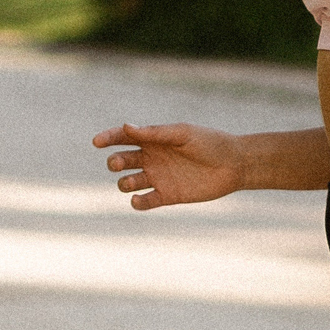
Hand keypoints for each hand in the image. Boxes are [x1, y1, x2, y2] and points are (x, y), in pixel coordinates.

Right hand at [92, 122, 243, 209]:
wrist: (233, 165)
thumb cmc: (209, 143)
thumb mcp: (182, 134)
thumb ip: (155, 133)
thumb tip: (126, 126)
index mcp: (153, 139)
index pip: (123, 138)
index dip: (107, 139)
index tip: (97, 142)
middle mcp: (151, 158)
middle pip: (121, 161)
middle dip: (115, 162)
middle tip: (120, 163)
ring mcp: (158, 178)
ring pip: (128, 182)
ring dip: (125, 183)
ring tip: (134, 181)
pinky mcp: (167, 196)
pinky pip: (144, 202)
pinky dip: (137, 202)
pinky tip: (139, 199)